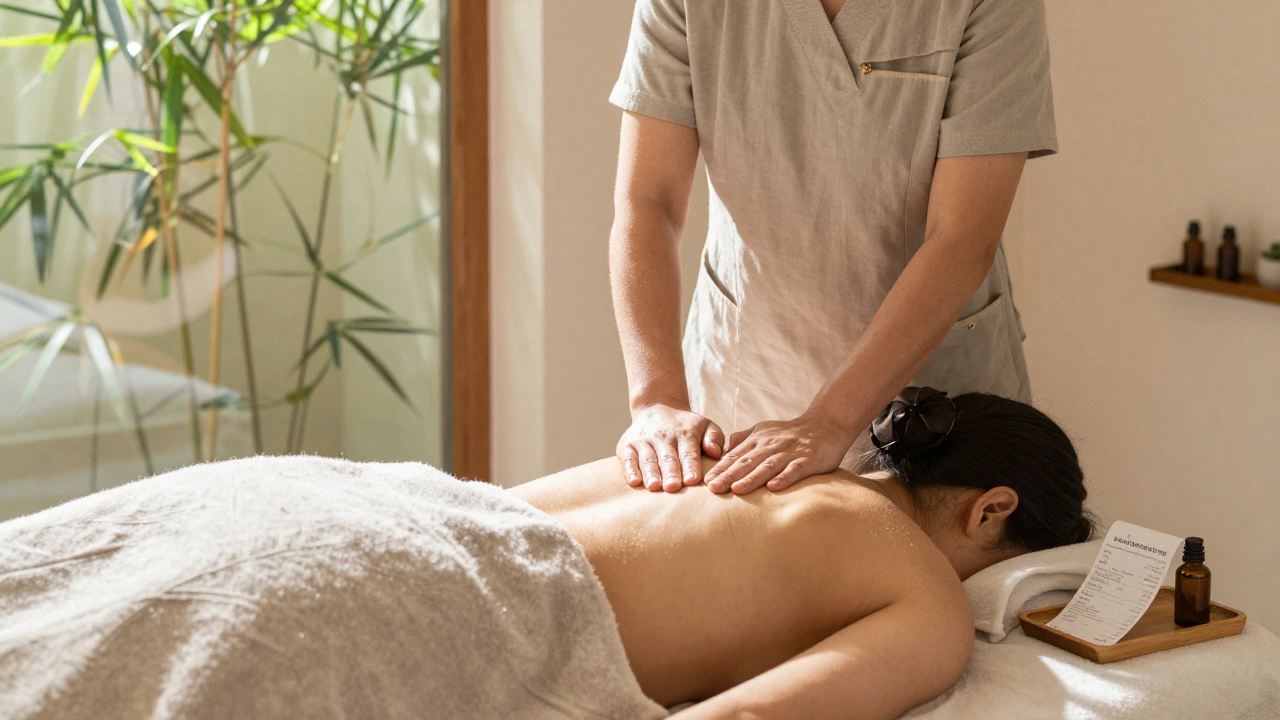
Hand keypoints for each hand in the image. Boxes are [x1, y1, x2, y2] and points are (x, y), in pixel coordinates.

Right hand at [617, 403, 725, 492]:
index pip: (689, 452)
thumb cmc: (685, 426)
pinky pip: (628, 459)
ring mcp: (643, 440)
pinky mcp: (626, 445)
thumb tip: (715, 452)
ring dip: (651, 473)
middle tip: (673, 487)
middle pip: (668, 457)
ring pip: (648, 459)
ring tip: (655, 486)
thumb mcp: (705, 424)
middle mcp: (663, 436)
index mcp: (685, 433)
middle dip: (670, 472)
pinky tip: (634, 482)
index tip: (693, 480)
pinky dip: (630, 470)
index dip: (691, 466)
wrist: (656, 407)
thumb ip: (714, 437)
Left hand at [704, 412, 849, 494]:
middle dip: (729, 475)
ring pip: (768, 466)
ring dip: (752, 478)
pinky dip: (784, 478)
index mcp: (759, 439)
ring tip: (737, 490)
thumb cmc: (792, 433)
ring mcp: (790, 452)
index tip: (706, 481)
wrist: (827, 425)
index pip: (736, 455)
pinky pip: (795, 469)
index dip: (721, 468)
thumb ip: (744, 438)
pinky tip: (773, 488)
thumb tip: (724, 451)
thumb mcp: (765, 430)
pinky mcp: (808, 460)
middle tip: (713, 489)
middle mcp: (772, 444)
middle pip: (747, 461)